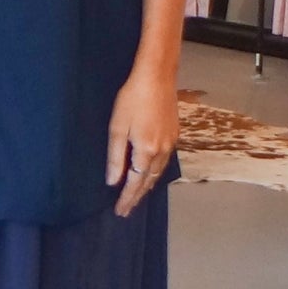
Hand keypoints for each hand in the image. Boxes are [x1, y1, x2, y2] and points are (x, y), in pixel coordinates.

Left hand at [106, 66, 177, 217]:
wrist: (157, 77)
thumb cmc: (133, 99)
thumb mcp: (117, 128)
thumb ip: (115, 157)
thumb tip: (113, 181)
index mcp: (146, 151)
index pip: (135, 183)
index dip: (127, 198)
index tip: (120, 211)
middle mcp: (161, 151)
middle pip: (148, 182)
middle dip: (137, 197)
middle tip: (127, 210)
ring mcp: (170, 143)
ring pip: (158, 173)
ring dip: (147, 187)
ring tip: (136, 196)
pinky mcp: (174, 134)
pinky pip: (164, 162)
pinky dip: (155, 173)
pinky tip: (149, 173)